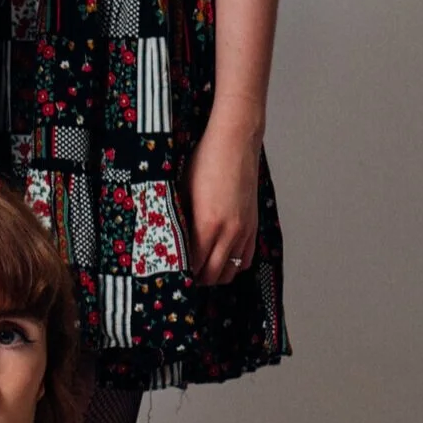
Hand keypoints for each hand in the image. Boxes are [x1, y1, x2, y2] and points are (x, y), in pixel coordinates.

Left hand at [184, 105, 261, 288]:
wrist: (235, 143)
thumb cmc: (205, 163)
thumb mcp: (182, 192)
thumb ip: (178, 221)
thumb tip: (168, 242)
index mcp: (206, 225)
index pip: (193, 265)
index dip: (181, 274)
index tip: (171, 274)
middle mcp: (229, 232)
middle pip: (212, 274)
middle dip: (196, 279)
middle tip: (183, 276)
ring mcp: (244, 230)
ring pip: (231, 270)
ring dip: (215, 274)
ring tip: (200, 270)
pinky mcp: (253, 225)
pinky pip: (246, 258)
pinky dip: (233, 264)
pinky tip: (220, 259)